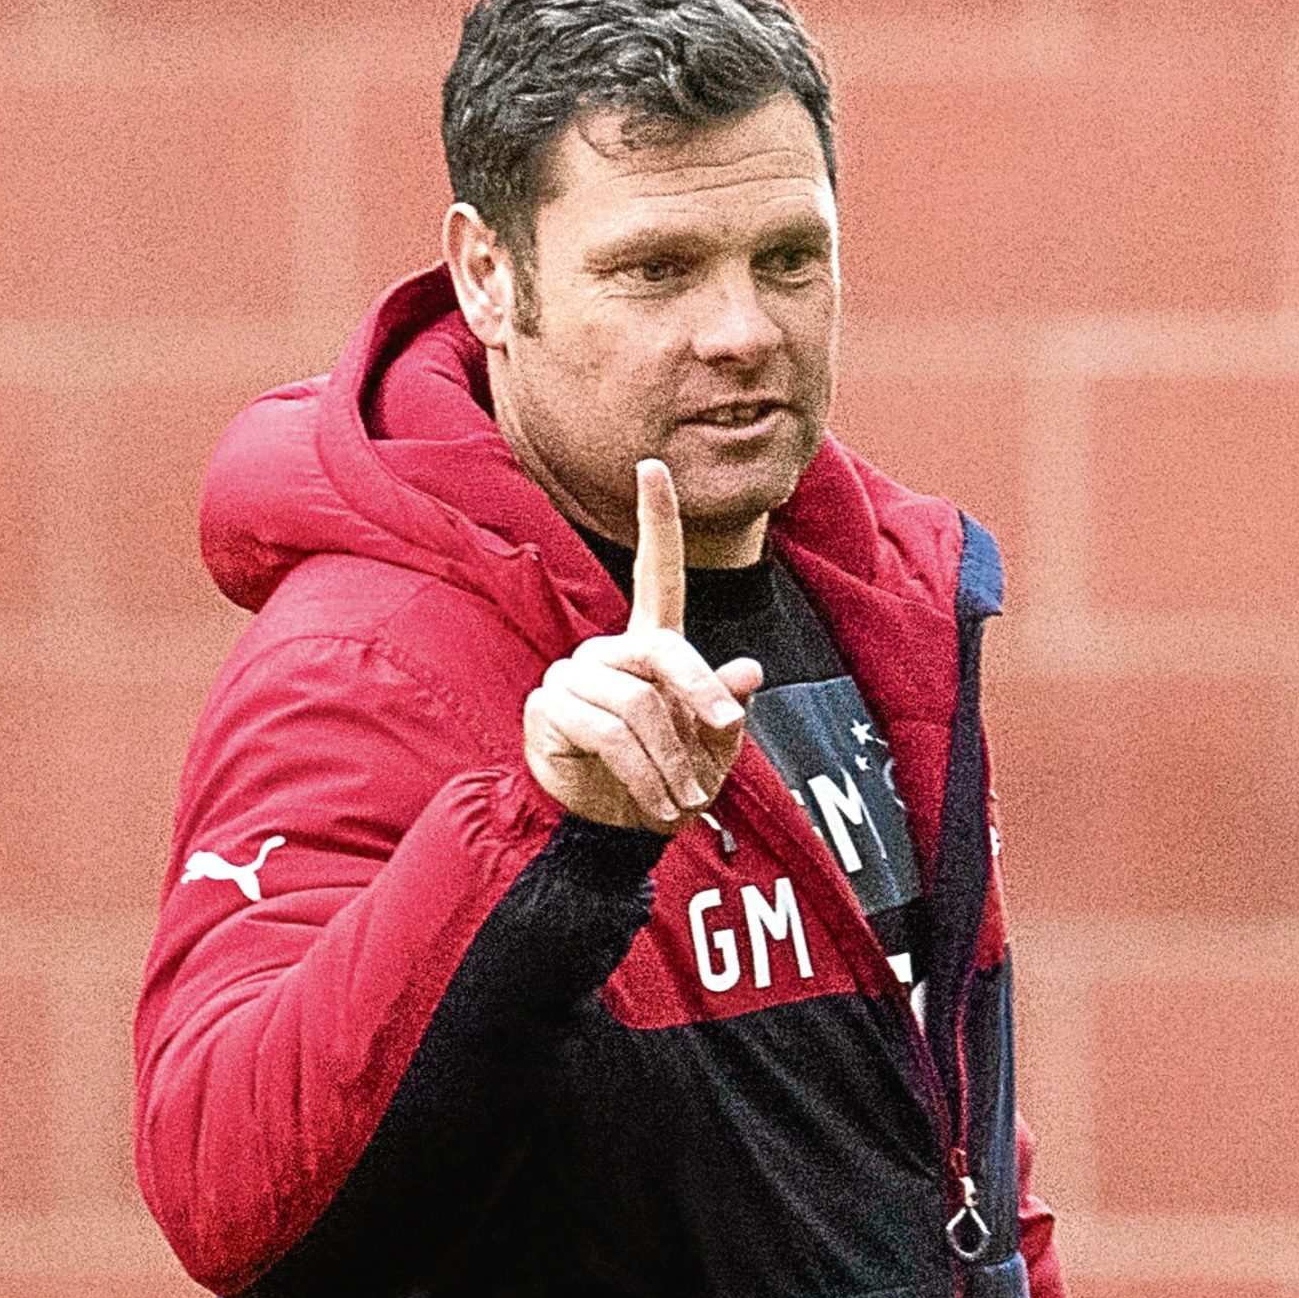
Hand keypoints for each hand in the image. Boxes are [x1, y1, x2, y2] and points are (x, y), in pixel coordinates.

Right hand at [523, 460, 764, 831]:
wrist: (616, 832)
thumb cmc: (667, 782)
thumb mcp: (711, 748)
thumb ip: (724, 708)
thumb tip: (749, 669)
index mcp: (650, 645)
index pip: (653, 572)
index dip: (656, 521)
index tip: (654, 465)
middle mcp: (608, 652)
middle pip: (663, 649)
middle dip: (702, 693)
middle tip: (727, 733)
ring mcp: (573, 677)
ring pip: (639, 703)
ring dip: (674, 759)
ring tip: (684, 800)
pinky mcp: (549, 710)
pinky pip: (610, 733)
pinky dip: (646, 773)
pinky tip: (657, 802)